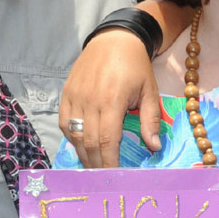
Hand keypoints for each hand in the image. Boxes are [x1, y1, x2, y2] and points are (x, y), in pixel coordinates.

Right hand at [60, 28, 160, 167]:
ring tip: (93, 167)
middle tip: (103, 178)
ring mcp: (75, 96)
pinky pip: (65, 122)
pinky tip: (81, 146)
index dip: (109, 161)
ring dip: (83, 154)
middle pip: (89, 142)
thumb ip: (150, 120)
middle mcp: (90, 100)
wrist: (114, 39)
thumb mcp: (149, 90)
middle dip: (96, 163)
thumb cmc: (135, 66)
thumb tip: (153, 147)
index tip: (114, 176)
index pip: (107, 140)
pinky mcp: (66, 93)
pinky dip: (72, 137)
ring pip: (74, 134)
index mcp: (112, 100)